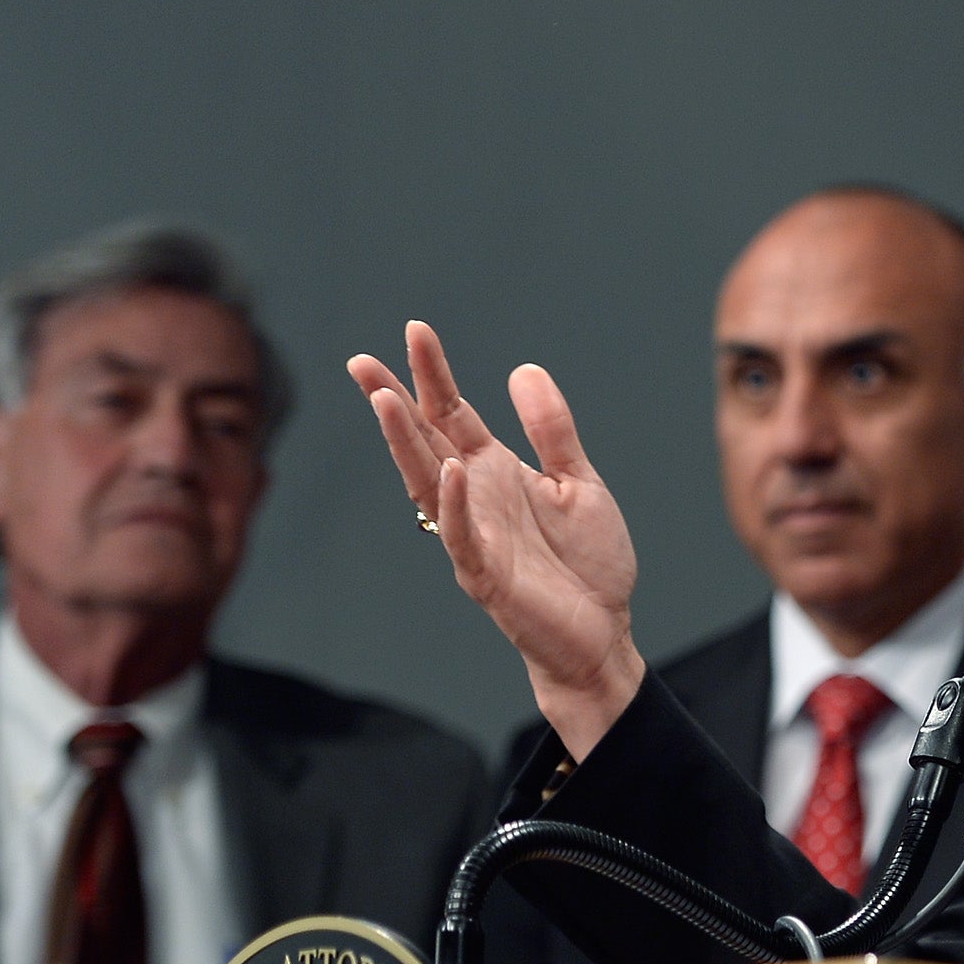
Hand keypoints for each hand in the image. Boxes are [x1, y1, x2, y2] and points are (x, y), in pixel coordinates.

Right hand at [348, 322, 644, 757]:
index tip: (415, 330)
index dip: (434, 374)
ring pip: (427, 483)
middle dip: (394, 401)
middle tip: (360, 361)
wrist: (602, 634)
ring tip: (384, 400)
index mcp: (493, 471)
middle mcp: (474, 497)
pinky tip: (450, 469)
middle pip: (425, 441)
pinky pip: (463, 536)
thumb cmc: (586, 563)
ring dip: (405, 444)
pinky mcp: (487, 575)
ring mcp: (474, 536)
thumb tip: (524, 368)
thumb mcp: (578, 482)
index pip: (452, 414)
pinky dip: (455, 504)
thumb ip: (552, 430)